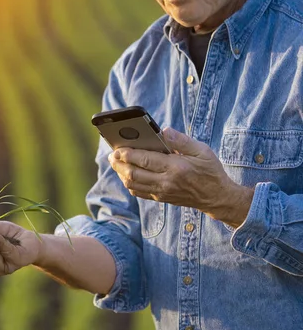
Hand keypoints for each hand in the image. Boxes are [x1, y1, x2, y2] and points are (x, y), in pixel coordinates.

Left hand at [109, 127, 253, 227]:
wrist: (217, 197)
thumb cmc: (210, 170)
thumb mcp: (202, 150)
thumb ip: (181, 140)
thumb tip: (164, 131)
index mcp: (176, 168)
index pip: (145, 160)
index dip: (128, 154)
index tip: (117, 148)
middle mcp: (167, 182)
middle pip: (134, 174)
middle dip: (119, 164)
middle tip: (112, 155)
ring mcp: (163, 192)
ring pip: (134, 185)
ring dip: (121, 173)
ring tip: (116, 163)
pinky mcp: (162, 198)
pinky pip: (139, 193)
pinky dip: (129, 184)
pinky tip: (126, 174)